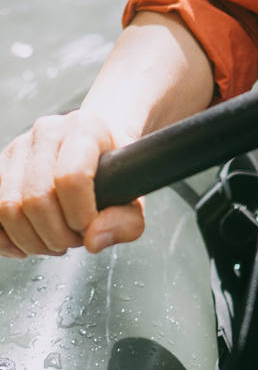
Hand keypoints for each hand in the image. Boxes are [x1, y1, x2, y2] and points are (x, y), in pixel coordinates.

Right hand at [0, 109, 144, 258]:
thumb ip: (124, 221)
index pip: (72, 177)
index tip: (89, 227)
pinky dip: (7, 239)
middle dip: (56, 235)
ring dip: (32, 240)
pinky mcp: (1, 167)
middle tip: (74, 239)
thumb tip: (94, 240)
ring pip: (9, 208)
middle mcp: (48, 131)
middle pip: (36, 199)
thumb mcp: (133, 193)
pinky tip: (29, 241)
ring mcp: (20, 147)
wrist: (97, 141)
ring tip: (55, 239)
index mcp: (86, 128)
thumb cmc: (114, 168)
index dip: (80, 216)